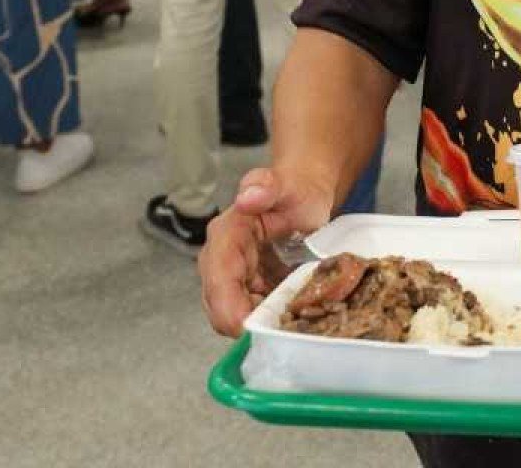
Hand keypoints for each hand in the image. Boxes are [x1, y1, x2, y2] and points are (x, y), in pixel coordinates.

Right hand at [198, 166, 333, 337]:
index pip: (219, 279)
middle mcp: (219, 261)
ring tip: (288, 326)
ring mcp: (230, 279)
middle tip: (279, 334)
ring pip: (232, 317)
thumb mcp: (286, 185)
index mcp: (225, 236)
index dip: (230, 309)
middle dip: (244, 325)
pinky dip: (266, 322)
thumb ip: (267, 185)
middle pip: (220, 307)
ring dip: (257, 327)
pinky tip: (288, 320)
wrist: (301, 197)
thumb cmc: (293, 192)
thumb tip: (247, 195)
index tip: (248, 329)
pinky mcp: (244, 291)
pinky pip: (249, 316)